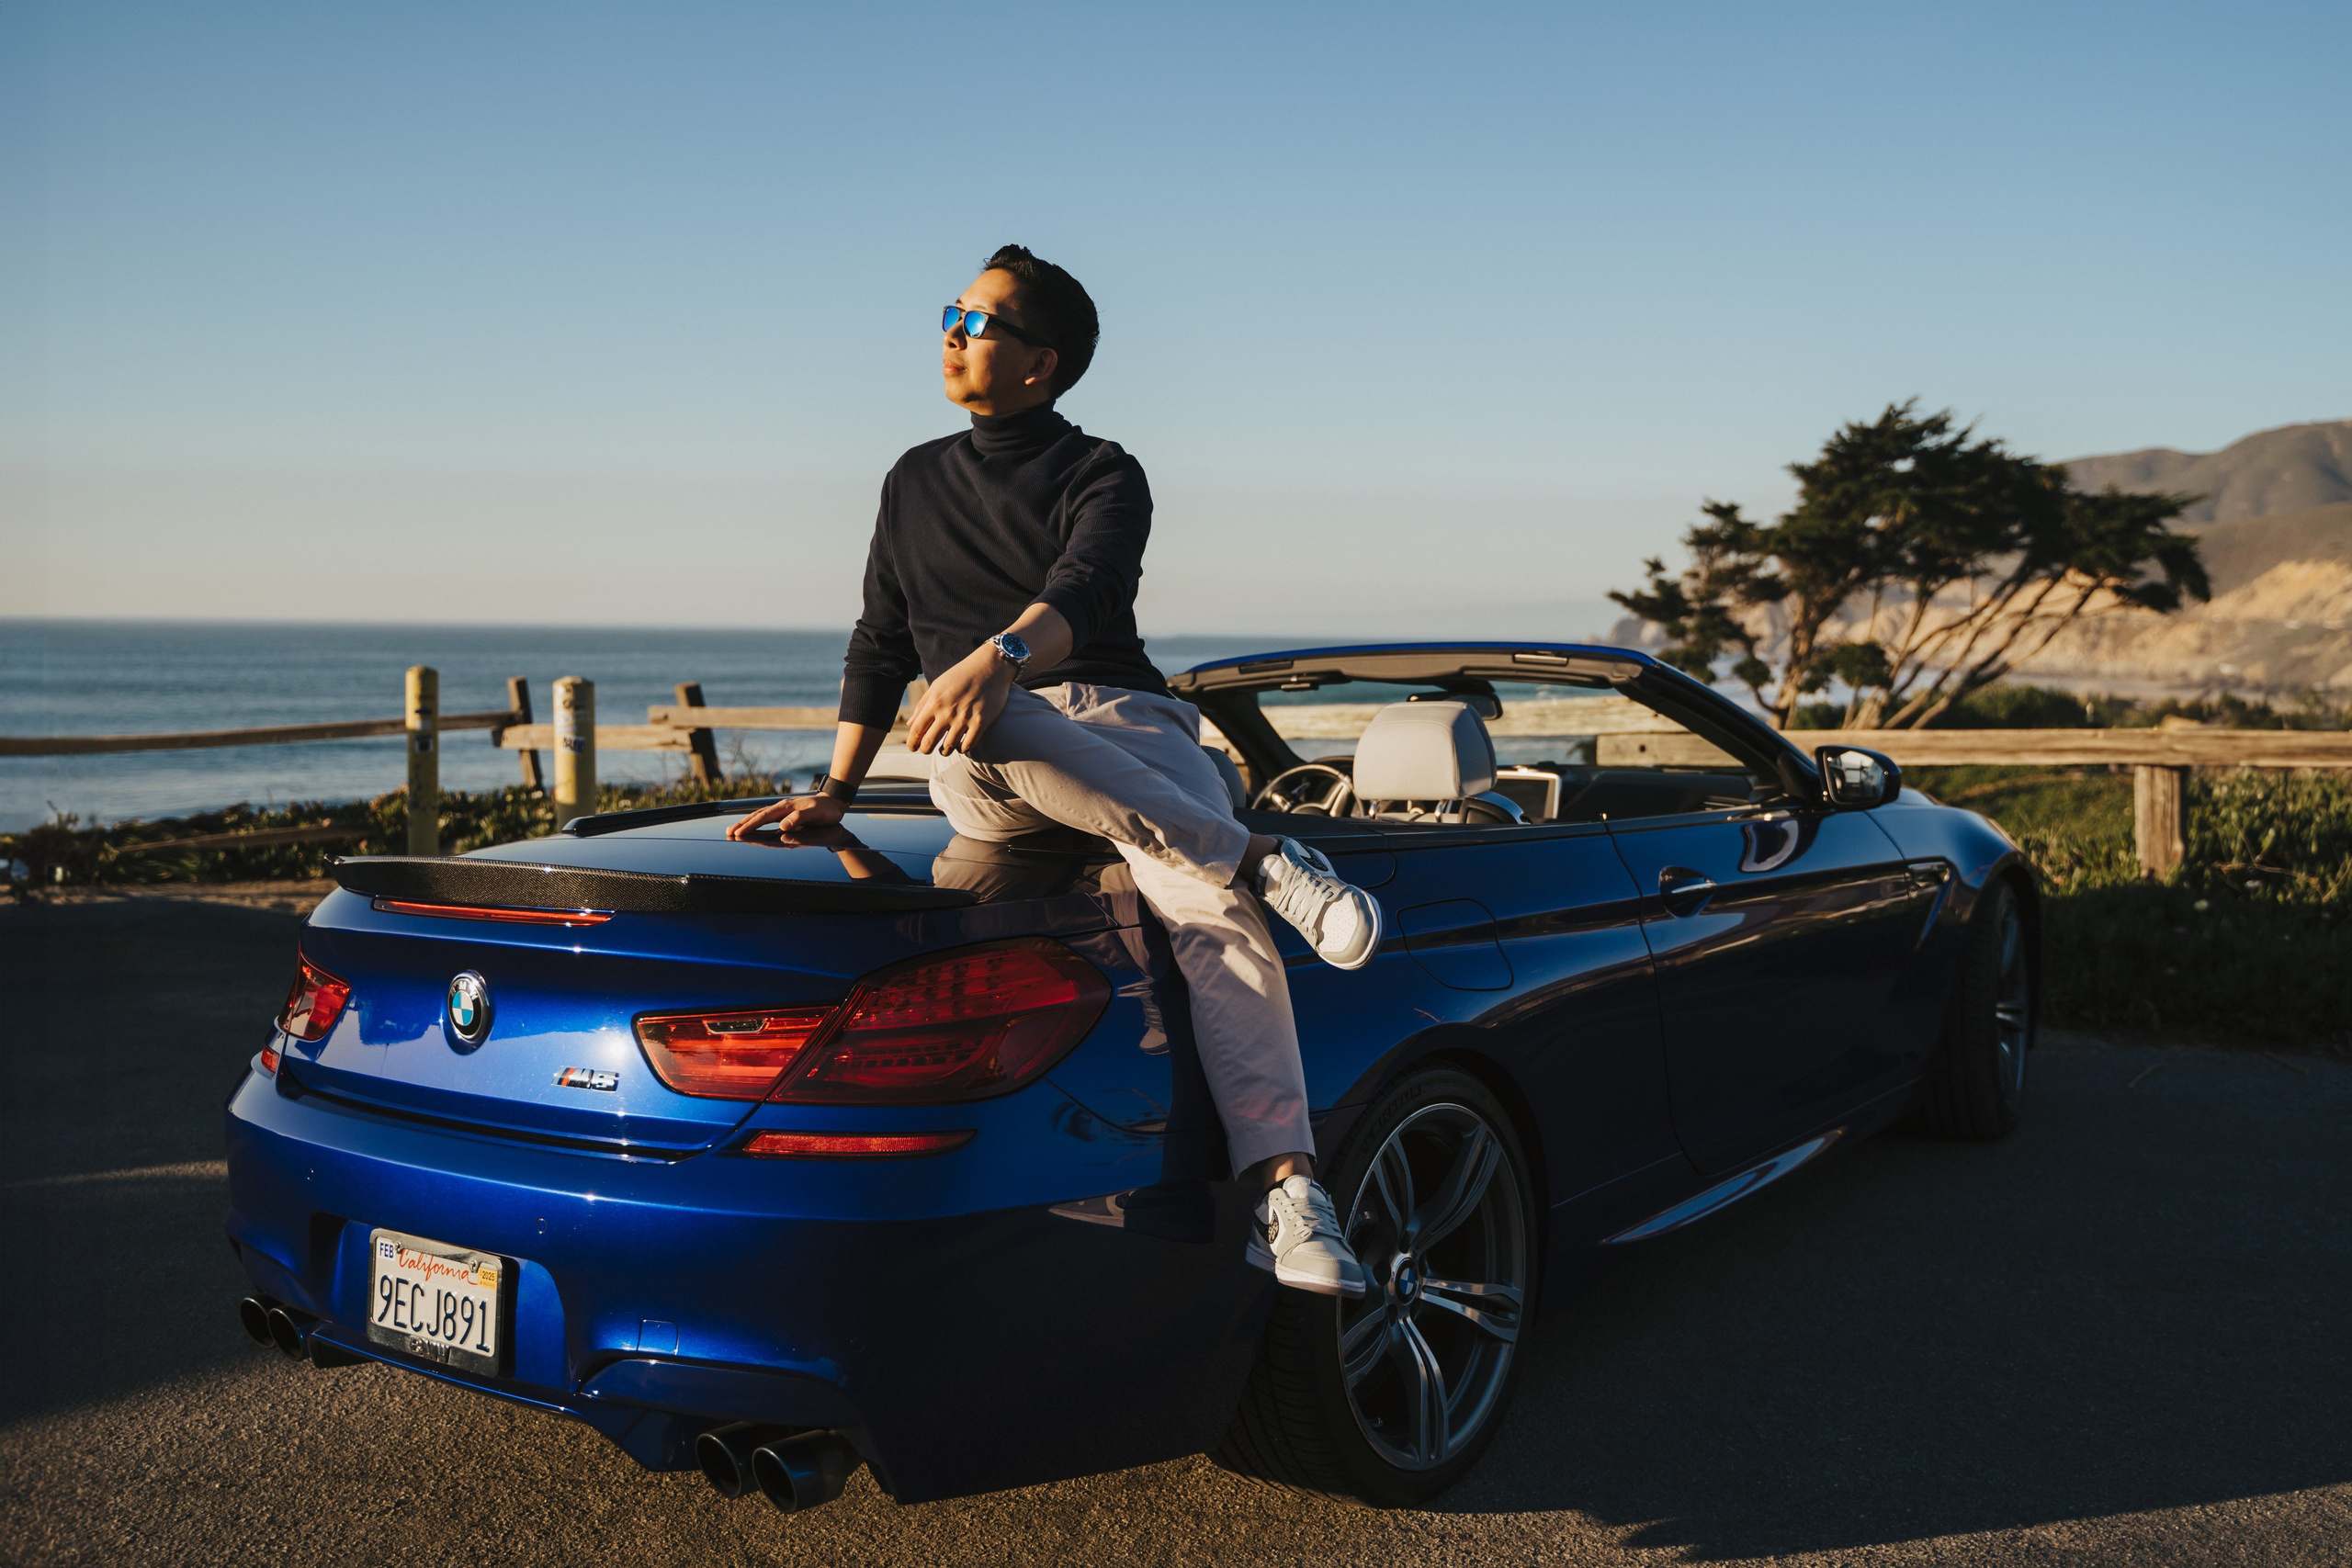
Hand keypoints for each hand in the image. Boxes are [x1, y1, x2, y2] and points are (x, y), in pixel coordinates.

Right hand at [725, 793, 845, 840]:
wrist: (834, 802)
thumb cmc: (826, 809)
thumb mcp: (815, 813)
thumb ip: (799, 817)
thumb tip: (782, 826)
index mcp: (785, 808)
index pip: (763, 818)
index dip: (750, 826)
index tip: (738, 834)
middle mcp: (781, 808)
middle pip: (757, 817)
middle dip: (742, 825)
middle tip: (728, 833)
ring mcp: (783, 811)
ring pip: (760, 817)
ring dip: (747, 824)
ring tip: (734, 830)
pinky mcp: (786, 815)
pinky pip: (767, 820)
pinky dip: (757, 824)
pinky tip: (752, 828)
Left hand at [906, 644, 1015, 755]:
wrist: (990, 666)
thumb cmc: (962, 675)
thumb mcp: (938, 685)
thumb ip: (923, 705)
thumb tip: (910, 724)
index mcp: (934, 702)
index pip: (916, 729)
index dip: (912, 743)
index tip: (912, 747)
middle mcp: (948, 711)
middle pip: (929, 742)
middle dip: (924, 750)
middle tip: (926, 750)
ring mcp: (965, 717)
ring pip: (948, 747)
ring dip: (944, 751)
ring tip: (944, 750)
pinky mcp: (981, 721)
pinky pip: (968, 745)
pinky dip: (963, 749)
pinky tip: (961, 746)